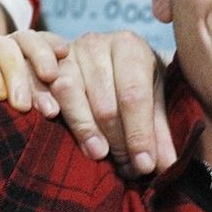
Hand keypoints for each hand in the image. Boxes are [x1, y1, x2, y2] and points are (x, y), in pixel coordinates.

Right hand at [33, 31, 176, 176]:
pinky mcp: (45, 64)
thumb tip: (167, 167)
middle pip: (104, 102)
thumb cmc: (132, 80)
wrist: (103, 55)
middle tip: (125, 168)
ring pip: (71, 94)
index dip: (139, 134)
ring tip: (98, 155)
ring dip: (84, 130)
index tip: (145, 165)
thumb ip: (157, 131)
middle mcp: (98, 43)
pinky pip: (43, 89)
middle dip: (116, 141)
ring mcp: (68, 52)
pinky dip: (48, 106)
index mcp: (130, 46)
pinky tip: (55, 122)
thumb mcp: (151, 98)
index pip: (134, 96)